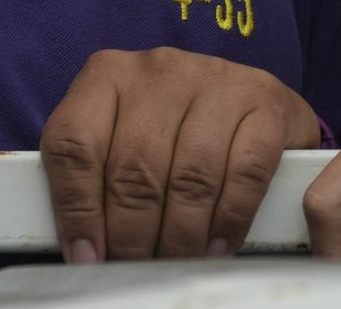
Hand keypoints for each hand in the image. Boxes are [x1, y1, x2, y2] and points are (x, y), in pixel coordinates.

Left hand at [40, 47, 321, 262]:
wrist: (249, 100)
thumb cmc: (173, 132)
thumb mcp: (121, 139)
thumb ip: (98, 180)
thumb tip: (86, 252)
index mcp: (109, 75)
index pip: (75, 145)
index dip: (77, 210)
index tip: (88, 257)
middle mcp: (159, 69)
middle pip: (134, 168)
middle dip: (132, 236)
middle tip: (134, 271)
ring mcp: (216, 79)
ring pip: (190, 176)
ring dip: (180, 237)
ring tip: (174, 266)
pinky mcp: (265, 100)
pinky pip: (245, 173)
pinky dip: (229, 221)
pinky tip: (216, 247)